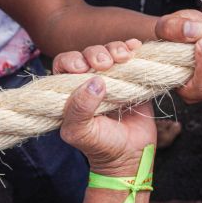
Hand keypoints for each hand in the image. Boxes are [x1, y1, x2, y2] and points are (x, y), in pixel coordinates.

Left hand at [55, 39, 153, 176]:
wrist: (131, 156)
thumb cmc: (100, 146)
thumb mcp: (81, 132)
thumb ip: (79, 109)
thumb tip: (95, 81)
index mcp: (71, 92)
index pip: (65, 65)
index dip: (72, 60)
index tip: (81, 67)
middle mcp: (90, 81)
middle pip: (89, 54)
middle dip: (96, 53)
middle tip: (105, 63)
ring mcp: (114, 78)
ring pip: (109, 52)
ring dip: (115, 48)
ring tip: (124, 57)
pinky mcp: (134, 78)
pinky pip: (132, 57)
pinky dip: (133, 48)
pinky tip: (136, 46)